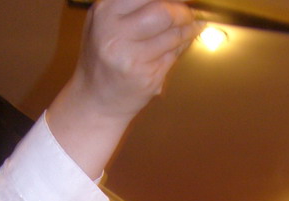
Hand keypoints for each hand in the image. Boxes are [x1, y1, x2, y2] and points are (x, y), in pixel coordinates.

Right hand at [47, 1, 199, 176]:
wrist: (96, 102)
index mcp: (105, 13)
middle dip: (182, 12)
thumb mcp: (106, 23)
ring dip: (188, 30)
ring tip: (192, 27)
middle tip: (188, 13)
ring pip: (173, 35)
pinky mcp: (147, 77)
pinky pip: (173, 55)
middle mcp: (116, 34)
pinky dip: (181, 48)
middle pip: (162, 11)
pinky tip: (180, 45)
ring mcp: (132, 58)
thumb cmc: (104, 58)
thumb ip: (131, 7)